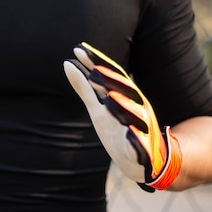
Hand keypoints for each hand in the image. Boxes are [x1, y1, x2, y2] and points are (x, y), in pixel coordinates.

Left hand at [63, 42, 181, 190]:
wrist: (145, 162)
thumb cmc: (119, 129)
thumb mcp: (99, 108)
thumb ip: (84, 87)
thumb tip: (67, 62)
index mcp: (126, 96)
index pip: (111, 75)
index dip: (97, 63)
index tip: (78, 49)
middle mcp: (137, 108)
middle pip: (125, 92)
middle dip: (111, 81)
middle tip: (93, 72)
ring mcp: (142, 129)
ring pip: (136, 117)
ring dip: (124, 107)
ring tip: (110, 99)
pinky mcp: (143, 151)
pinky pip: (141, 145)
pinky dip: (137, 140)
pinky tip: (130, 135)